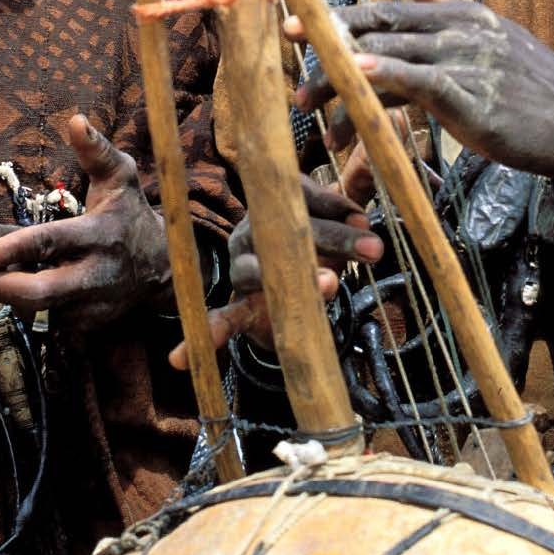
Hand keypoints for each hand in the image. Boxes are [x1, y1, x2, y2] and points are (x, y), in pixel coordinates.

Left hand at [0, 116, 171, 334]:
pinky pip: (48, 319)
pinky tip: (17, 286)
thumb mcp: (120, 176)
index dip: (11, 251)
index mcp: (98, 235)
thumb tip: (75, 119)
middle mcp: (95, 274)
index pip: (49, 244)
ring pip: (39, 309)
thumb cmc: (130, 214)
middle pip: (41, 292)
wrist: (163, 266)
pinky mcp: (88, 325)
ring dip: (7, 295)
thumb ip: (96, 150)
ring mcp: (92, 306)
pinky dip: (28, 305)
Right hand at [167, 173, 381, 368]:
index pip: (302, 198)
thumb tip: (363, 220)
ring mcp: (241, 269)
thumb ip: (342, 217)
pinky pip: (223, 317)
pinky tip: (180, 356)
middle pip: (289, 232)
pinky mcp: (239, 303)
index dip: (334, 207)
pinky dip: (210, 333)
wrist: (276, 285)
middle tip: (373, 249)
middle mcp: (251, 234)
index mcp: (271, 208)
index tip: (365, 219)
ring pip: (258, 271)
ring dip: (295, 278)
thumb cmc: (307, 246)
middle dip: (335, 239)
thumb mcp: (327, 228)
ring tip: (329, 284)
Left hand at [289, 0, 553, 179]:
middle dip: (326, 38)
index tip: (292, 19)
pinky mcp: (475, 98)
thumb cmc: (528, 84)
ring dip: (341, 79)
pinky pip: (421, 83)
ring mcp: (468, 61)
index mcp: (456, 14)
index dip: (336, 14)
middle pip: (378, 28)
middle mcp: (459, 29)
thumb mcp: (482, 28)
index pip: (384, 9)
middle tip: (284, 47)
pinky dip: (386, 77)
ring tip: (305, 101)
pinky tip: (356, 79)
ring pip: (390, 58)